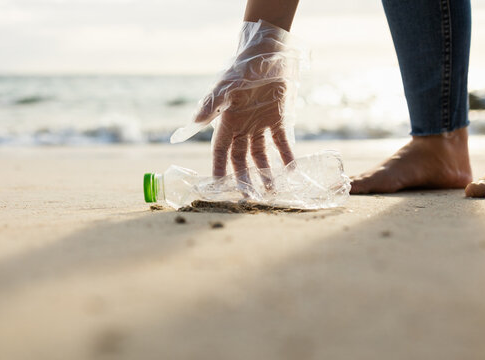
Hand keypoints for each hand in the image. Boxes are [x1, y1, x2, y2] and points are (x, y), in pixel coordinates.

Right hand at [171, 20, 301, 186]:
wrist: (269, 52)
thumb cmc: (244, 68)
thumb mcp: (227, 87)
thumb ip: (211, 105)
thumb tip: (193, 123)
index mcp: (227, 121)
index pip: (221, 151)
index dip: (219, 168)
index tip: (219, 187)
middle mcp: (242, 127)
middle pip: (241, 158)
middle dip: (244, 178)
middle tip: (250, 197)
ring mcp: (261, 125)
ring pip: (261, 155)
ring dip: (266, 172)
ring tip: (271, 191)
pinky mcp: (279, 120)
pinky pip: (282, 142)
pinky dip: (286, 155)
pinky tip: (291, 170)